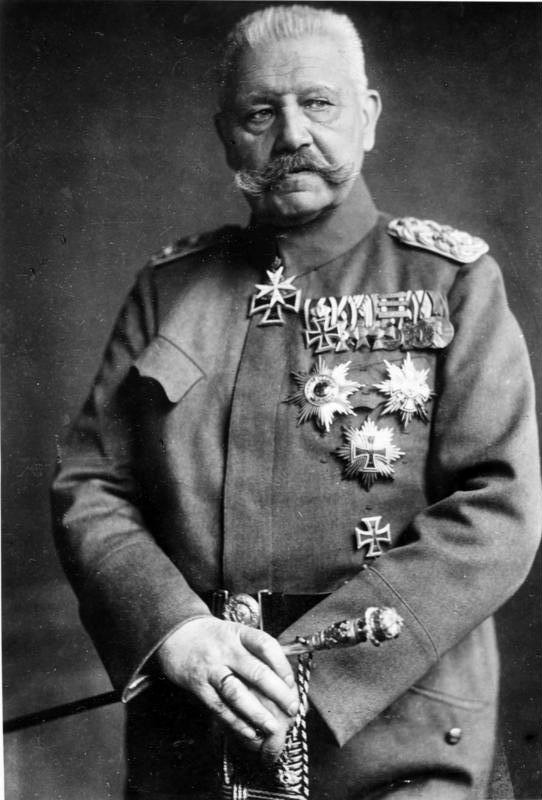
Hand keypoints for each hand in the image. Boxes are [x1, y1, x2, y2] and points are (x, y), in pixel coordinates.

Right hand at [156, 617, 298, 760]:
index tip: (291, 683)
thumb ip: (256, 653)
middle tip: (291, 708)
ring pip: (237, 692)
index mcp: (239, 633)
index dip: (282, 665)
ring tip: (272, 726)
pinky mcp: (198, 685)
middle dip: (278, 693)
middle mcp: (226, 649)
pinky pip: (219, 706)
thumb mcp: (236, 634)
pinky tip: (249, 730)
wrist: (177, 634)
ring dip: (257, 712)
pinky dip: (235, 721)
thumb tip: (285, 681)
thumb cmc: (212, 637)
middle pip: (256, 672)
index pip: (266, 646)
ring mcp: (211, 667)